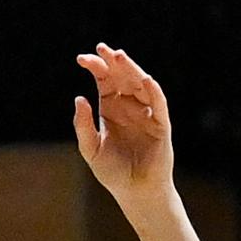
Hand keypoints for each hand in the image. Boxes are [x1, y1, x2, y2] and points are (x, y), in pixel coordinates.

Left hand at [73, 44, 175, 206]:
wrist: (135, 192)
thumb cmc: (113, 172)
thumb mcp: (90, 149)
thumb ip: (83, 125)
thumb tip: (79, 99)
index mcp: (111, 110)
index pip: (104, 81)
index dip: (96, 68)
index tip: (83, 58)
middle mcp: (130, 107)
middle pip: (122, 78)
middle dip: (113, 62)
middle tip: (102, 48)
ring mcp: (147, 113)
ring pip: (140, 85)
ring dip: (132, 70)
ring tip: (119, 56)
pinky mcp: (161, 125)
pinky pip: (159, 104)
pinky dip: (153, 92)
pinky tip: (145, 79)